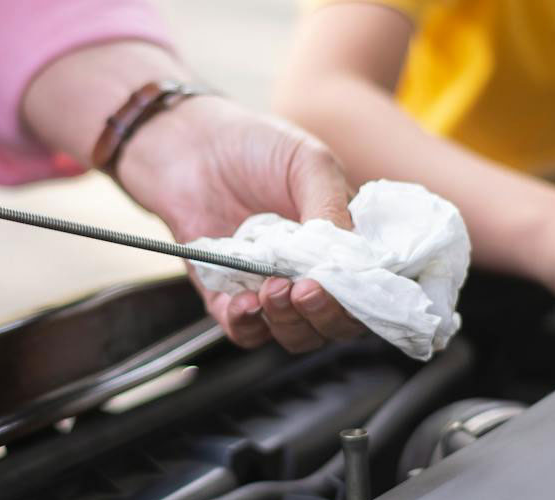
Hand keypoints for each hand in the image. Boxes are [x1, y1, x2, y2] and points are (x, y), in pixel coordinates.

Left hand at [113, 96, 369, 351]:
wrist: (188, 144)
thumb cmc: (255, 146)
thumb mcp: (308, 164)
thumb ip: (332, 208)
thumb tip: (351, 257)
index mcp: (341, 243)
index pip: (366, 290)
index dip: (359, 299)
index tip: (339, 284)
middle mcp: (310, 272)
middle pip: (333, 323)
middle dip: (323, 316)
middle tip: (303, 290)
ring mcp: (270, 287)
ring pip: (294, 334)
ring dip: (287, 323)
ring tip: (271, 290)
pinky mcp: (227, 297)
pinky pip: (245, 332)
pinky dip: (248, 325)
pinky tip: (243, 301)